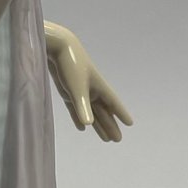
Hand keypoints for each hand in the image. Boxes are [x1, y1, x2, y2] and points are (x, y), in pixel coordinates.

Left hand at [44, 22, 132, 140]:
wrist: (56, 48)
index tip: (130, 123)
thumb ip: (82, 107)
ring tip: (105, 138)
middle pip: (103, 111)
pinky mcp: (67, 91)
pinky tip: (82, 128)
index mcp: (98, 87)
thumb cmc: (70, 66)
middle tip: (117, 139)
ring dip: (98, 125)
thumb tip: (88, 125)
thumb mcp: (76, 89)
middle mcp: (92, 90)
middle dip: (110, 125)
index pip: (113, 103)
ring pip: (91, 112)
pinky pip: (76, 109)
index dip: (121, 113)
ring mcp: (80, 91)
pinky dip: (79, 118)